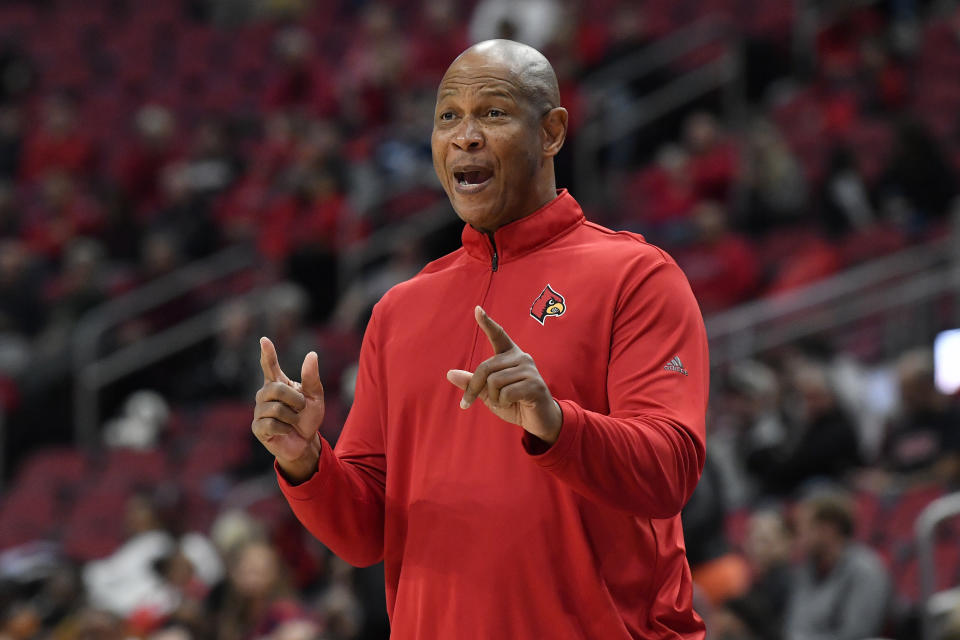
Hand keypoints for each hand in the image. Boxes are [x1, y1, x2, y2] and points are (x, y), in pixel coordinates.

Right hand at [251, 337, 324, 482]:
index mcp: (278, 384)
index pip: (270, 366)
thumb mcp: (315, 397)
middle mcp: (265, 395)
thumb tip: (311, 354)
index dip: (267, 353)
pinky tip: (286, 430)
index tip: (264, 340)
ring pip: (274, 408)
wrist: (305, 442)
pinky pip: (271, 424)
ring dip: (291, 416)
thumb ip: (311, 377)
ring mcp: (259, 411)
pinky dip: (285, 428)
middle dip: (294, 399)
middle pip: (275, 389)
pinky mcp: (257, 428)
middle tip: (301, 407)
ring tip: (294, 421)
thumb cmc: (308, 417)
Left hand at [446, 306, 561, 444]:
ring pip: (494, 382)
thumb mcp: (489, 394)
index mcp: (510, 355)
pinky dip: (503, 403)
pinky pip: (505, 393)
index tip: (477, 309)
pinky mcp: (534, 384)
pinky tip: (513, 404)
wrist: (538, 420)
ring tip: (504, 402)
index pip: (498, 335)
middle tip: (467, 403)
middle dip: (474, 388)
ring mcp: (529, 369)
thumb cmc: (514, 403)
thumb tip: (449, 374)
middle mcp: (521, 357)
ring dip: (493, 399)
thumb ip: (472, 383)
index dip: (487, 323)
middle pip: (485, 368)